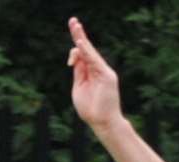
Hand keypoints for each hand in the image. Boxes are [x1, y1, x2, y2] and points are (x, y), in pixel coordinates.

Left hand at [67, 17, 122, 133]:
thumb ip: (78, 73)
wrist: (103, 123)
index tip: (70, 33)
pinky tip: (81, 44)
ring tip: (75, 26)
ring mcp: (104, 72)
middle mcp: (98, 70)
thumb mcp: (79, 88)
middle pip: (87, 49)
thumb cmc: (91, 110)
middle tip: (72, 21)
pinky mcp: (107, 76)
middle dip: (79, 35)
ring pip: (90, 53)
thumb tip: (75, 57)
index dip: (76, 45)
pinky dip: (87, 52)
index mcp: (90, 73)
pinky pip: (95, 61)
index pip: (82, 55)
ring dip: (81, 39)